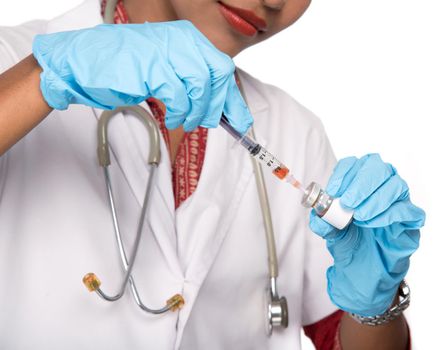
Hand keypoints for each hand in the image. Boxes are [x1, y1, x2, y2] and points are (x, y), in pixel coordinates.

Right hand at [32, 20, 251, 132]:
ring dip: (197, 111)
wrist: (79, 63)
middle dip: (218, 104)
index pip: (222, 68)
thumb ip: (192, 82)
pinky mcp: (150, 66)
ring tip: (184, 121)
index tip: (241, 123)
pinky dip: (179, 113)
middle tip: (206, 122)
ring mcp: (165, 50)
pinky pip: (179, 95)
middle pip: (219, 73)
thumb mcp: (165, 69)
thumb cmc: (122, 68)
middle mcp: (180, 39)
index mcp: (187, 38)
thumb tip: (219, 108)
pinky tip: (171, 119)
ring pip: (202, 85)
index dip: (234, 100)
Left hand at [309, 154, 424, 315]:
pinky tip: (373, 224)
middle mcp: (382, 183)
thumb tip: (318, 211)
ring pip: (396, 185)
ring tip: (360, 217)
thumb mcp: (329, 230)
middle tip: (348, 203)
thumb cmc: (350, 239)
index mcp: (359, 179)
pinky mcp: (412, 218)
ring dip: (375, 200)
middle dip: (361, 184)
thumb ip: (322, 220)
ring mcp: (399, 199)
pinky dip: (389, 215)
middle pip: (378, 167)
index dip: (344, 173)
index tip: (334, 191)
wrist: (364, 265)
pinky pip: (408, 210)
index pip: (354, 163)